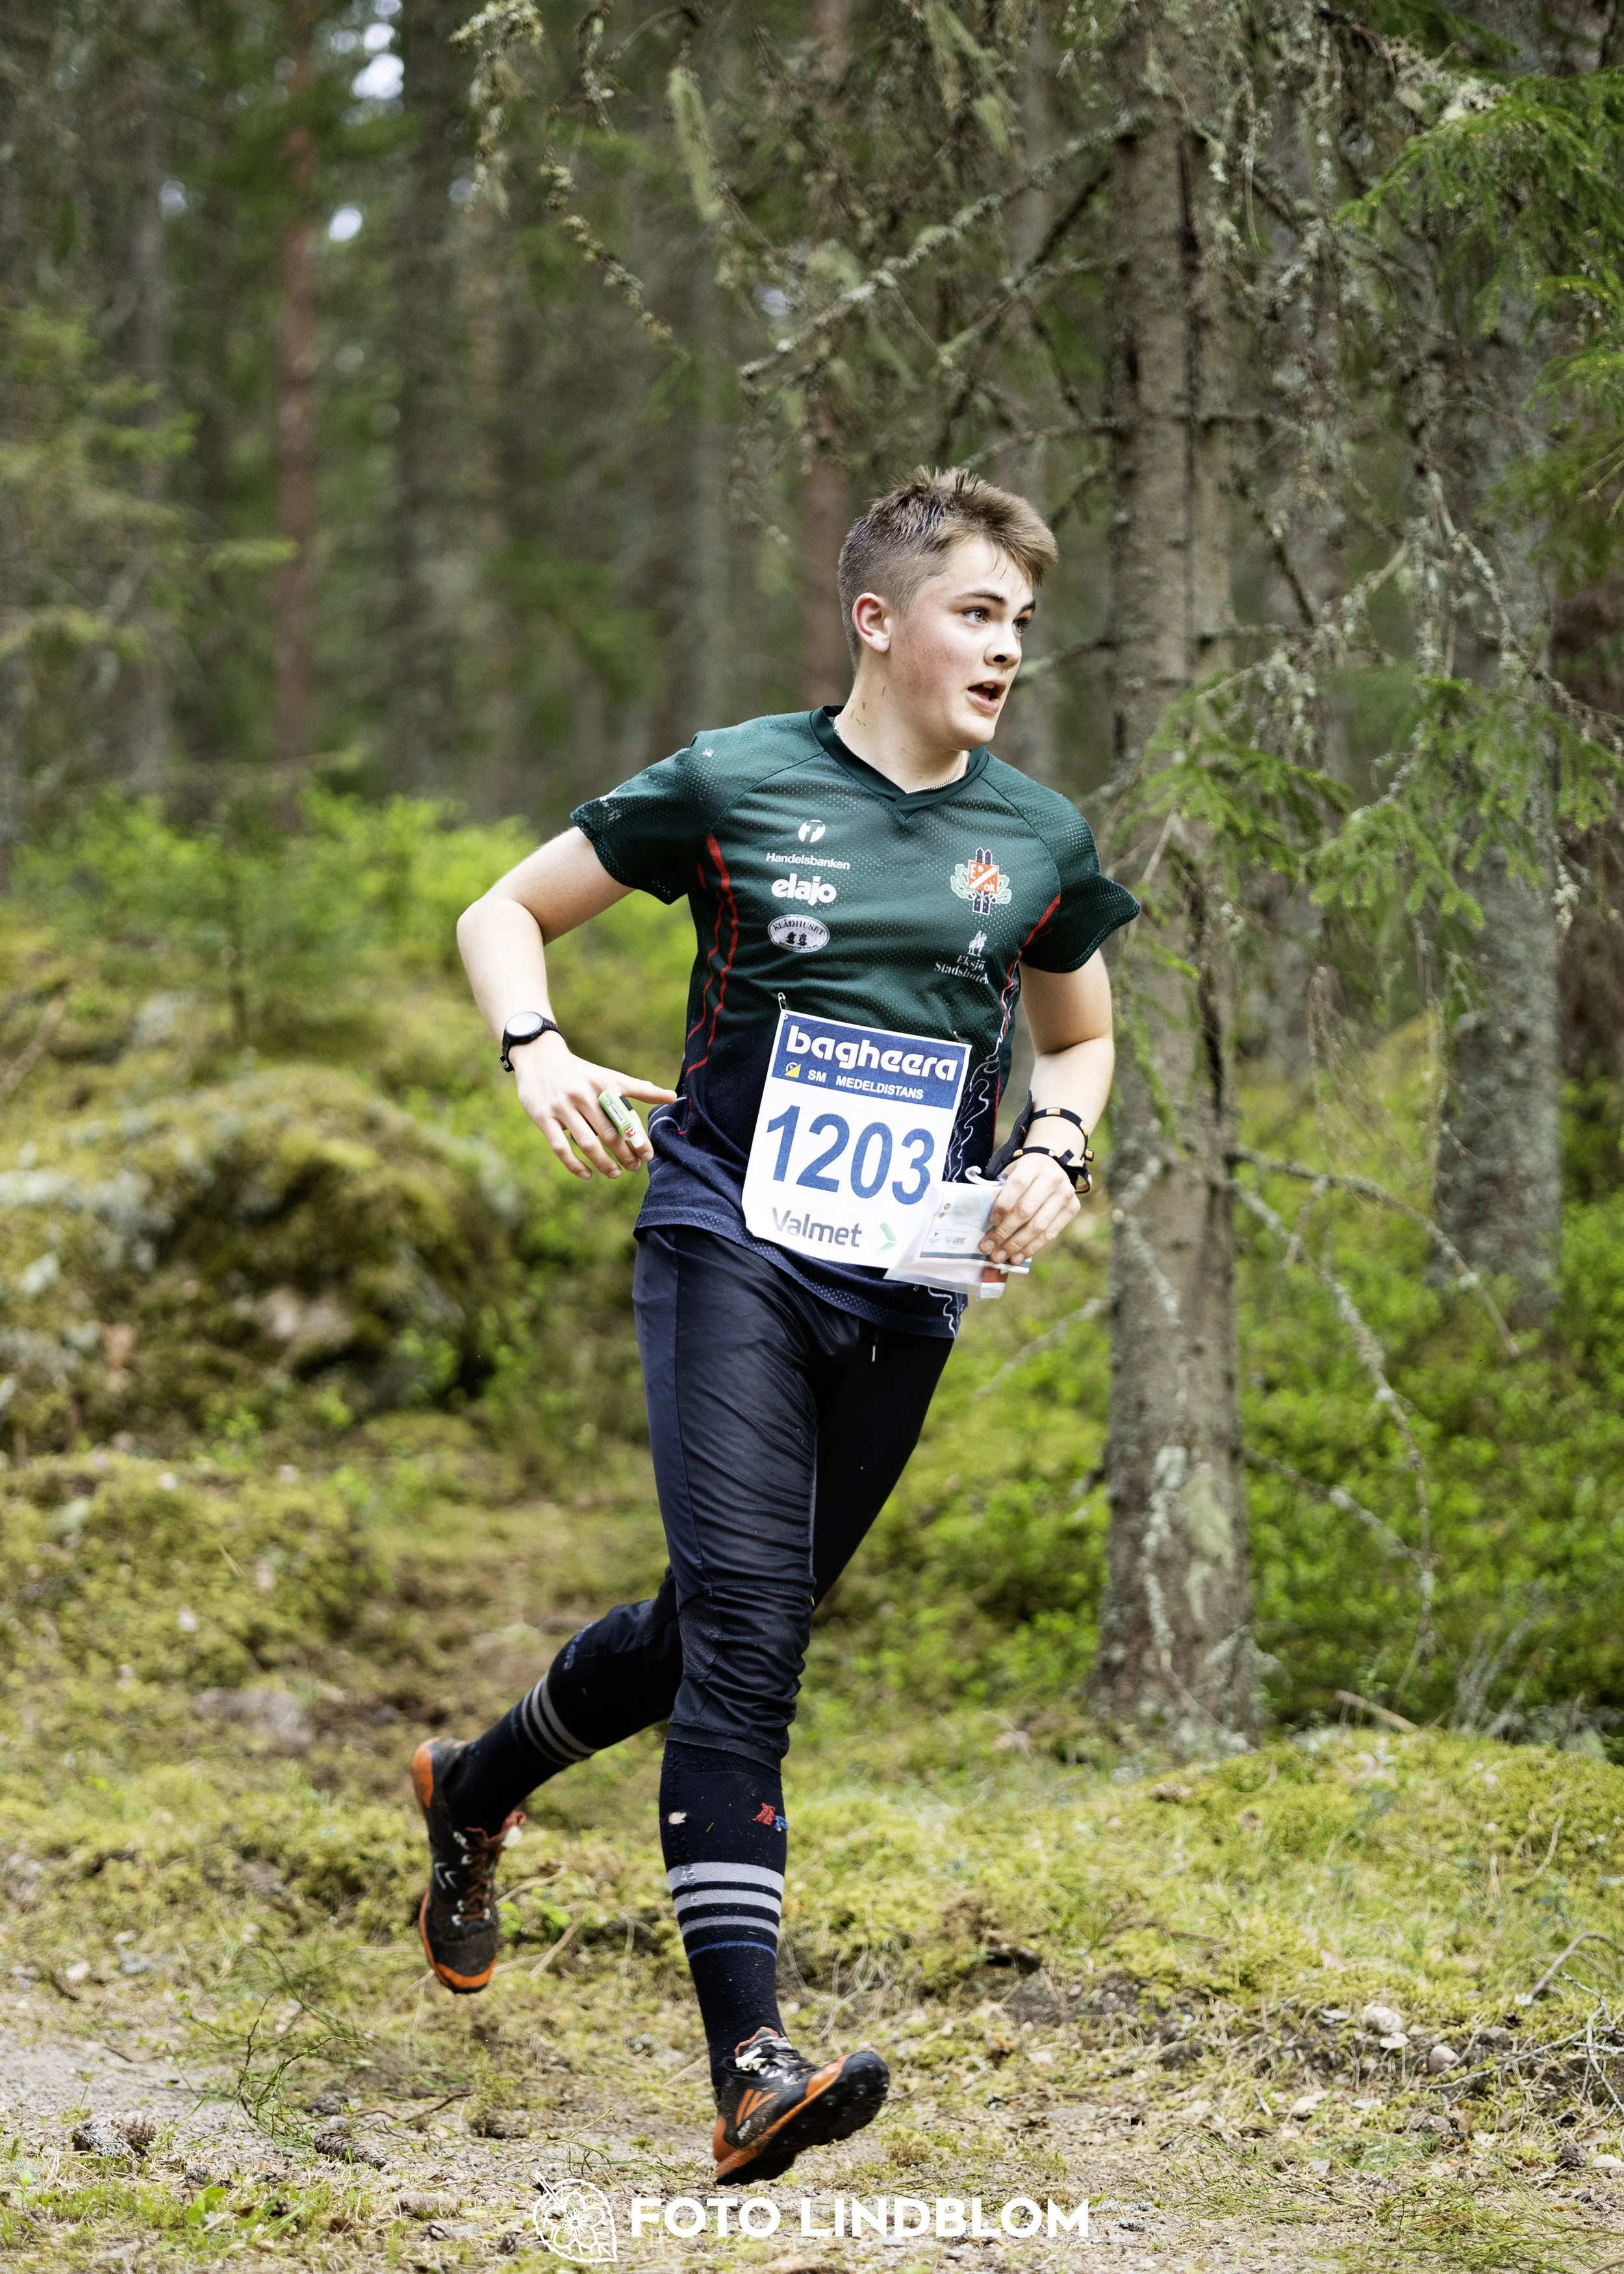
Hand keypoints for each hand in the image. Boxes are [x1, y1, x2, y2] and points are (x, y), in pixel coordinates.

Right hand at [511, 1033, 677, 1180]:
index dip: (639, 1140)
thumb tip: (673, 1097)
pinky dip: (575, 1165)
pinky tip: (587, 1174)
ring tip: (615, 1173)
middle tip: (633, 1168)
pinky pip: (561, 1147)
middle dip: (625, 1155)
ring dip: (604, 1163)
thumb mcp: (610, 1077)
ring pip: (588, 1143)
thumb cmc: (582, 1073)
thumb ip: (640, 1089)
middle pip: (610, 1134)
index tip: (648, 1156)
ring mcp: (562, 1107)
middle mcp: (584, 1095)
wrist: (540, 1058)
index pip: (627, 1118)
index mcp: (604, 1085)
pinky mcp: (543, 1118)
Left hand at [979, 1151, 1079, 1265]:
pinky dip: (1032, 1248)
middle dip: (1005, 1232)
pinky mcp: (1073, 1208)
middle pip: (1026, 1210)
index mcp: (1033, 1165)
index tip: (990, 1222)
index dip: (1003, 1205)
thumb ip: (1000, 1193)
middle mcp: (1052, 1178)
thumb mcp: (1011, 1173)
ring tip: (1000, 1257)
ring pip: (1039, 1226)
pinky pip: (1051, 1234)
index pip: (1017, 1185)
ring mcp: (1066, 1194)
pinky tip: (1017, 1257)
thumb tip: (986, 1226)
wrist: (1052, 1166)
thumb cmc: (1024, 1174)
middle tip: (988, 1248)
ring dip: (1017, 1245)